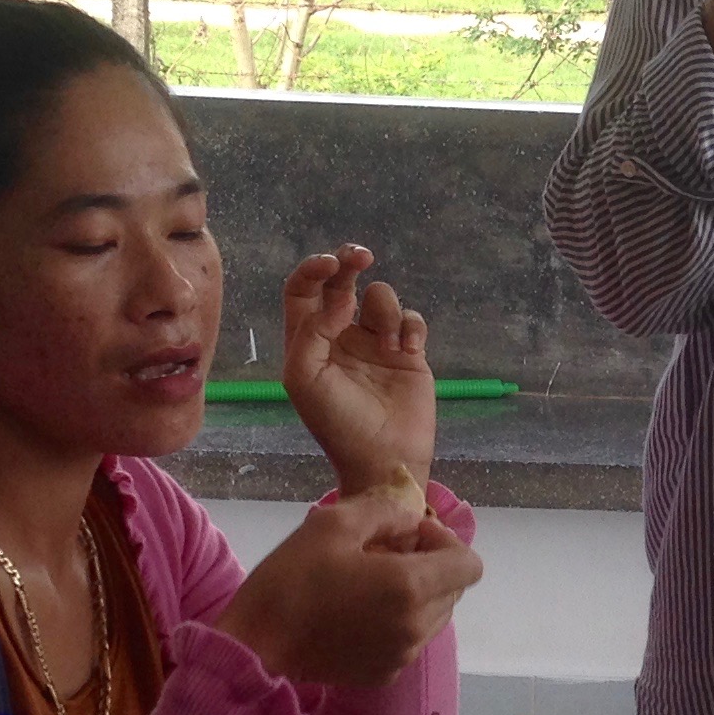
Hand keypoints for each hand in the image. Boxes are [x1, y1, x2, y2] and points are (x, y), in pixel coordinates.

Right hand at [217, 495, 480, 687]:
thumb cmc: (290, 580)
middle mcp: (416, 627)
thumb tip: (413, 520)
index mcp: (411, 587)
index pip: (469, 565)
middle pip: (454, 590)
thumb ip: (386, 513)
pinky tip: (358, 612)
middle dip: (430, 566)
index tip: (410, 536)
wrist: (253, 645)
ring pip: (435, 616)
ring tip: (370, 583)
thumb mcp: (333, 524)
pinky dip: (398, 622)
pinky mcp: (384, 675)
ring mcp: (403, 656)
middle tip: (385, 554)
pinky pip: (410, 641)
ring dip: (416, 595)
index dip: (446, 542)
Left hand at [278, 245, 436, 489]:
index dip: (313, 269)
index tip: (331, 264)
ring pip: (380, 296)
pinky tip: (407, 352)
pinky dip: (410, 328)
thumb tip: (339, 300)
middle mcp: (340, 335)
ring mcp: (374, 342)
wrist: (383, 459)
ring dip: (385, 313)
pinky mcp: (407, 352)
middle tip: (362, 255)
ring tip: (388, 346)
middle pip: (341, 280)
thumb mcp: (305, 378)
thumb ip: (311, 332)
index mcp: (307, 340)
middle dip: (349, 260)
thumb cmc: (337, 424)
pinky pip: (411, 319)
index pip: (302, 290)